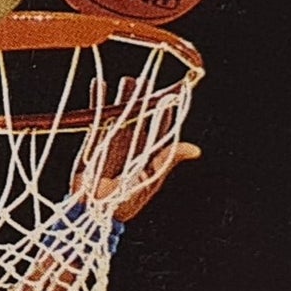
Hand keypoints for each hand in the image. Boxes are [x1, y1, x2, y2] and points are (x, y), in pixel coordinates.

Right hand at [72, 77, 199, 222]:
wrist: (94, 211)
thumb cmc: (125, 201)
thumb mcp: (151, 179)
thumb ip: (168, 160)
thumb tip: (196, 150)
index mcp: (148, 155)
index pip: (160, 128)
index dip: (165, 111)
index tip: (171, 93)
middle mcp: (132, 146)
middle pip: (140, 116)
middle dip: (143, 97)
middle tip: (145, 79)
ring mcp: (112, 142)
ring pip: (120, 114)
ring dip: (123, 97)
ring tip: (127, 79)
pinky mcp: (93, 143)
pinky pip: (96, 117)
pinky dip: (96, 101)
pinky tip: (98, 85)